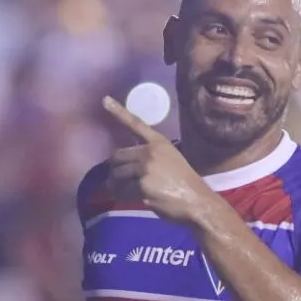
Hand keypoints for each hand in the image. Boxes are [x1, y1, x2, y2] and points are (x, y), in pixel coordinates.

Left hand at [102, 96, 218, 223]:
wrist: (196, 201)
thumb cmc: (184, 182)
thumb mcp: (170, 158)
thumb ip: (150, 155)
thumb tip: (125, 161)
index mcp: (158, 142)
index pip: (135, 124)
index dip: (119, 112)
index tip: (104, 100)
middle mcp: (150, 152)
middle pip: (117, 156)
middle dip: (115, 168)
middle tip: (118, 178)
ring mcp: (145, 169)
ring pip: (117, 175)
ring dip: (116, 184)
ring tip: (123, 190)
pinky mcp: (142, 186)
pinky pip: (123, 191)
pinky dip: (123, 197)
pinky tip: (132, 198)